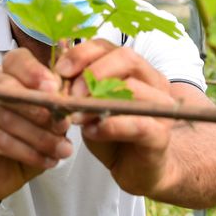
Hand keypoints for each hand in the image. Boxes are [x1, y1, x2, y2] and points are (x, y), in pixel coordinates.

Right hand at [0, 48, 72, 209]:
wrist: (4, 169)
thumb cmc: (30, 136)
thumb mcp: (49, 117)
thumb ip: (55, 103)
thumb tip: (67, 98)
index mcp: (8, 71)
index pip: (17, 60)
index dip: (34, 72)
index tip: (54, 88)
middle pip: (10, 88)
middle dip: (41, 109)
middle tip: (64, 125)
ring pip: (9, 119)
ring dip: (40, 137)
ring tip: (63, 150)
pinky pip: (3, 142)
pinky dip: (29, 153)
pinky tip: (47, 160)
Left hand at [55, 39, 175, 196]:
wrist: (138, 169)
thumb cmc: (113, 133)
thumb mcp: (90, 106)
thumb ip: (77, 87)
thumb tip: (55, 67)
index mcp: (133, 68)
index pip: (108, 46)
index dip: (82, 54)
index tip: (60, 70)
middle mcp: (152, 80)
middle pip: (126, 57)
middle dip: (92, 72)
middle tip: (70, 93)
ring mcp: (160, 106)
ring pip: (133, 88)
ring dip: (98, 100)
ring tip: (75, 115)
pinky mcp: (160, 134)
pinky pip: (137, 123)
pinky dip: (111, 126)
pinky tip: (92, 131)